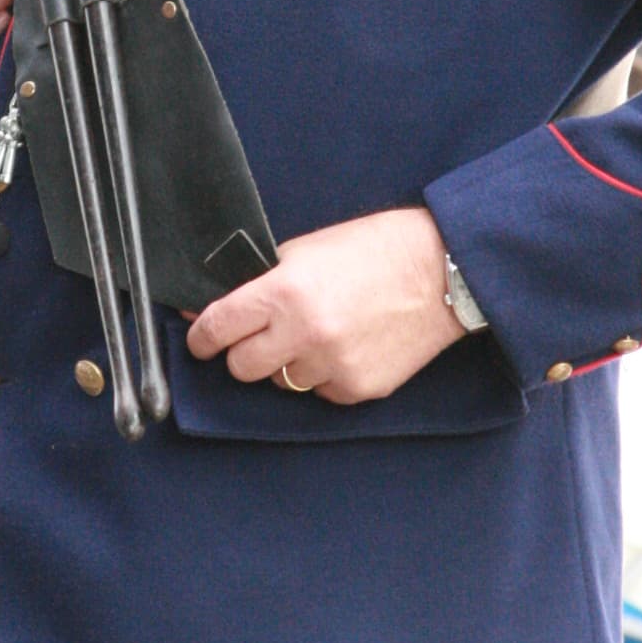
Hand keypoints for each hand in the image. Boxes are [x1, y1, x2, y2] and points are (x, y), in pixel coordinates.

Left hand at [184, 206, 465, 403]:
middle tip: (258, 337)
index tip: (200, 341)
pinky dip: (323, 374)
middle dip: (242, 353)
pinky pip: (320, 391)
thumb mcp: (306, 250)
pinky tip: (345, 345)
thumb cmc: (372, 250)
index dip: (202, 337)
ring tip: (316, 333)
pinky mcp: (357, 389)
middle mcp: (304, 334)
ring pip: (281, 383)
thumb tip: (213, 309)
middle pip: (241, 368)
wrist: (441, 272)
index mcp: (284, 292)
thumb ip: (259, 282)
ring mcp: (332, 366)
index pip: (218, 329)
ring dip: (288, 363)